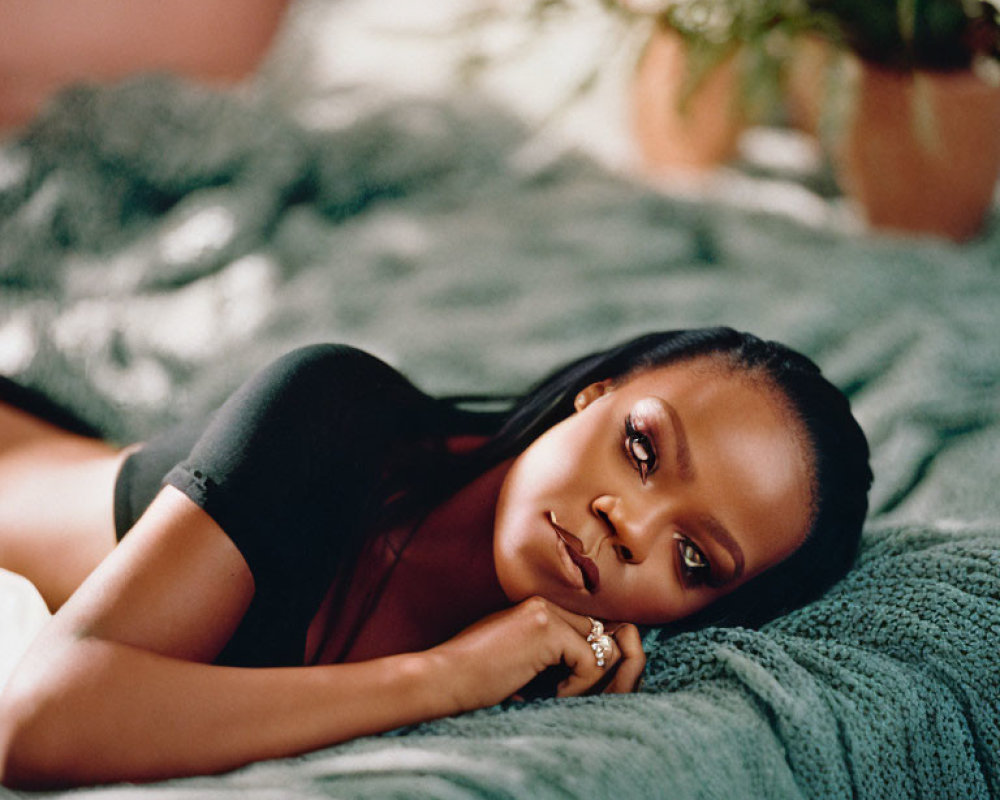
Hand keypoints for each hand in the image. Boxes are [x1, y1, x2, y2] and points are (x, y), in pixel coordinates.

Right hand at [427, 596, 645, 712]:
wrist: (443, 677)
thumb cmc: (471, 677)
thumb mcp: (514, 656)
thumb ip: (544, 652)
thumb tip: (582, 665)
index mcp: (535, 607)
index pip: (584, 631)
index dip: (582, 663)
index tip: (563, 689)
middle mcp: (544, 603)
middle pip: (598, 636)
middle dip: (592, 670)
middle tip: (567, 695)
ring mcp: (546, 613)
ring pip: (601, 647)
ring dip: (587, 679)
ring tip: (558, 696)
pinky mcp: (548, 630)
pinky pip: (591, 661)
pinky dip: (579, 686)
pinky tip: (551, 696)